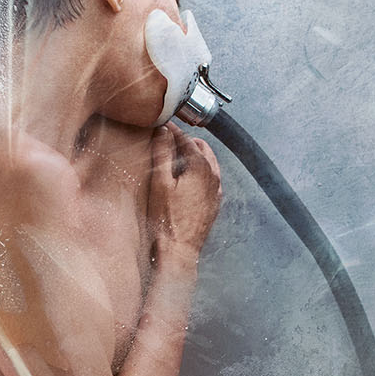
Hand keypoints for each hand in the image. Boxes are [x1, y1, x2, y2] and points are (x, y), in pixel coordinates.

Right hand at [148, 124, 221, 260]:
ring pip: (208, 162)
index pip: (185, 139)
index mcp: (200, 167)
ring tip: (176, 155)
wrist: (179, 250)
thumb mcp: (159, 182)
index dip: (171, 130)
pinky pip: (209, 178)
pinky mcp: (214, 202)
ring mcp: (215, 190)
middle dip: (185, 140)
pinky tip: (187, 176)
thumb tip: (162, 132)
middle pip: (200, 148)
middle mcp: (213, 175)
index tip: (161, 125)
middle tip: (167, 139)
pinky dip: (200, 170)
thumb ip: (162, 153)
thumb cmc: (167, 220)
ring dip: (194, 154)